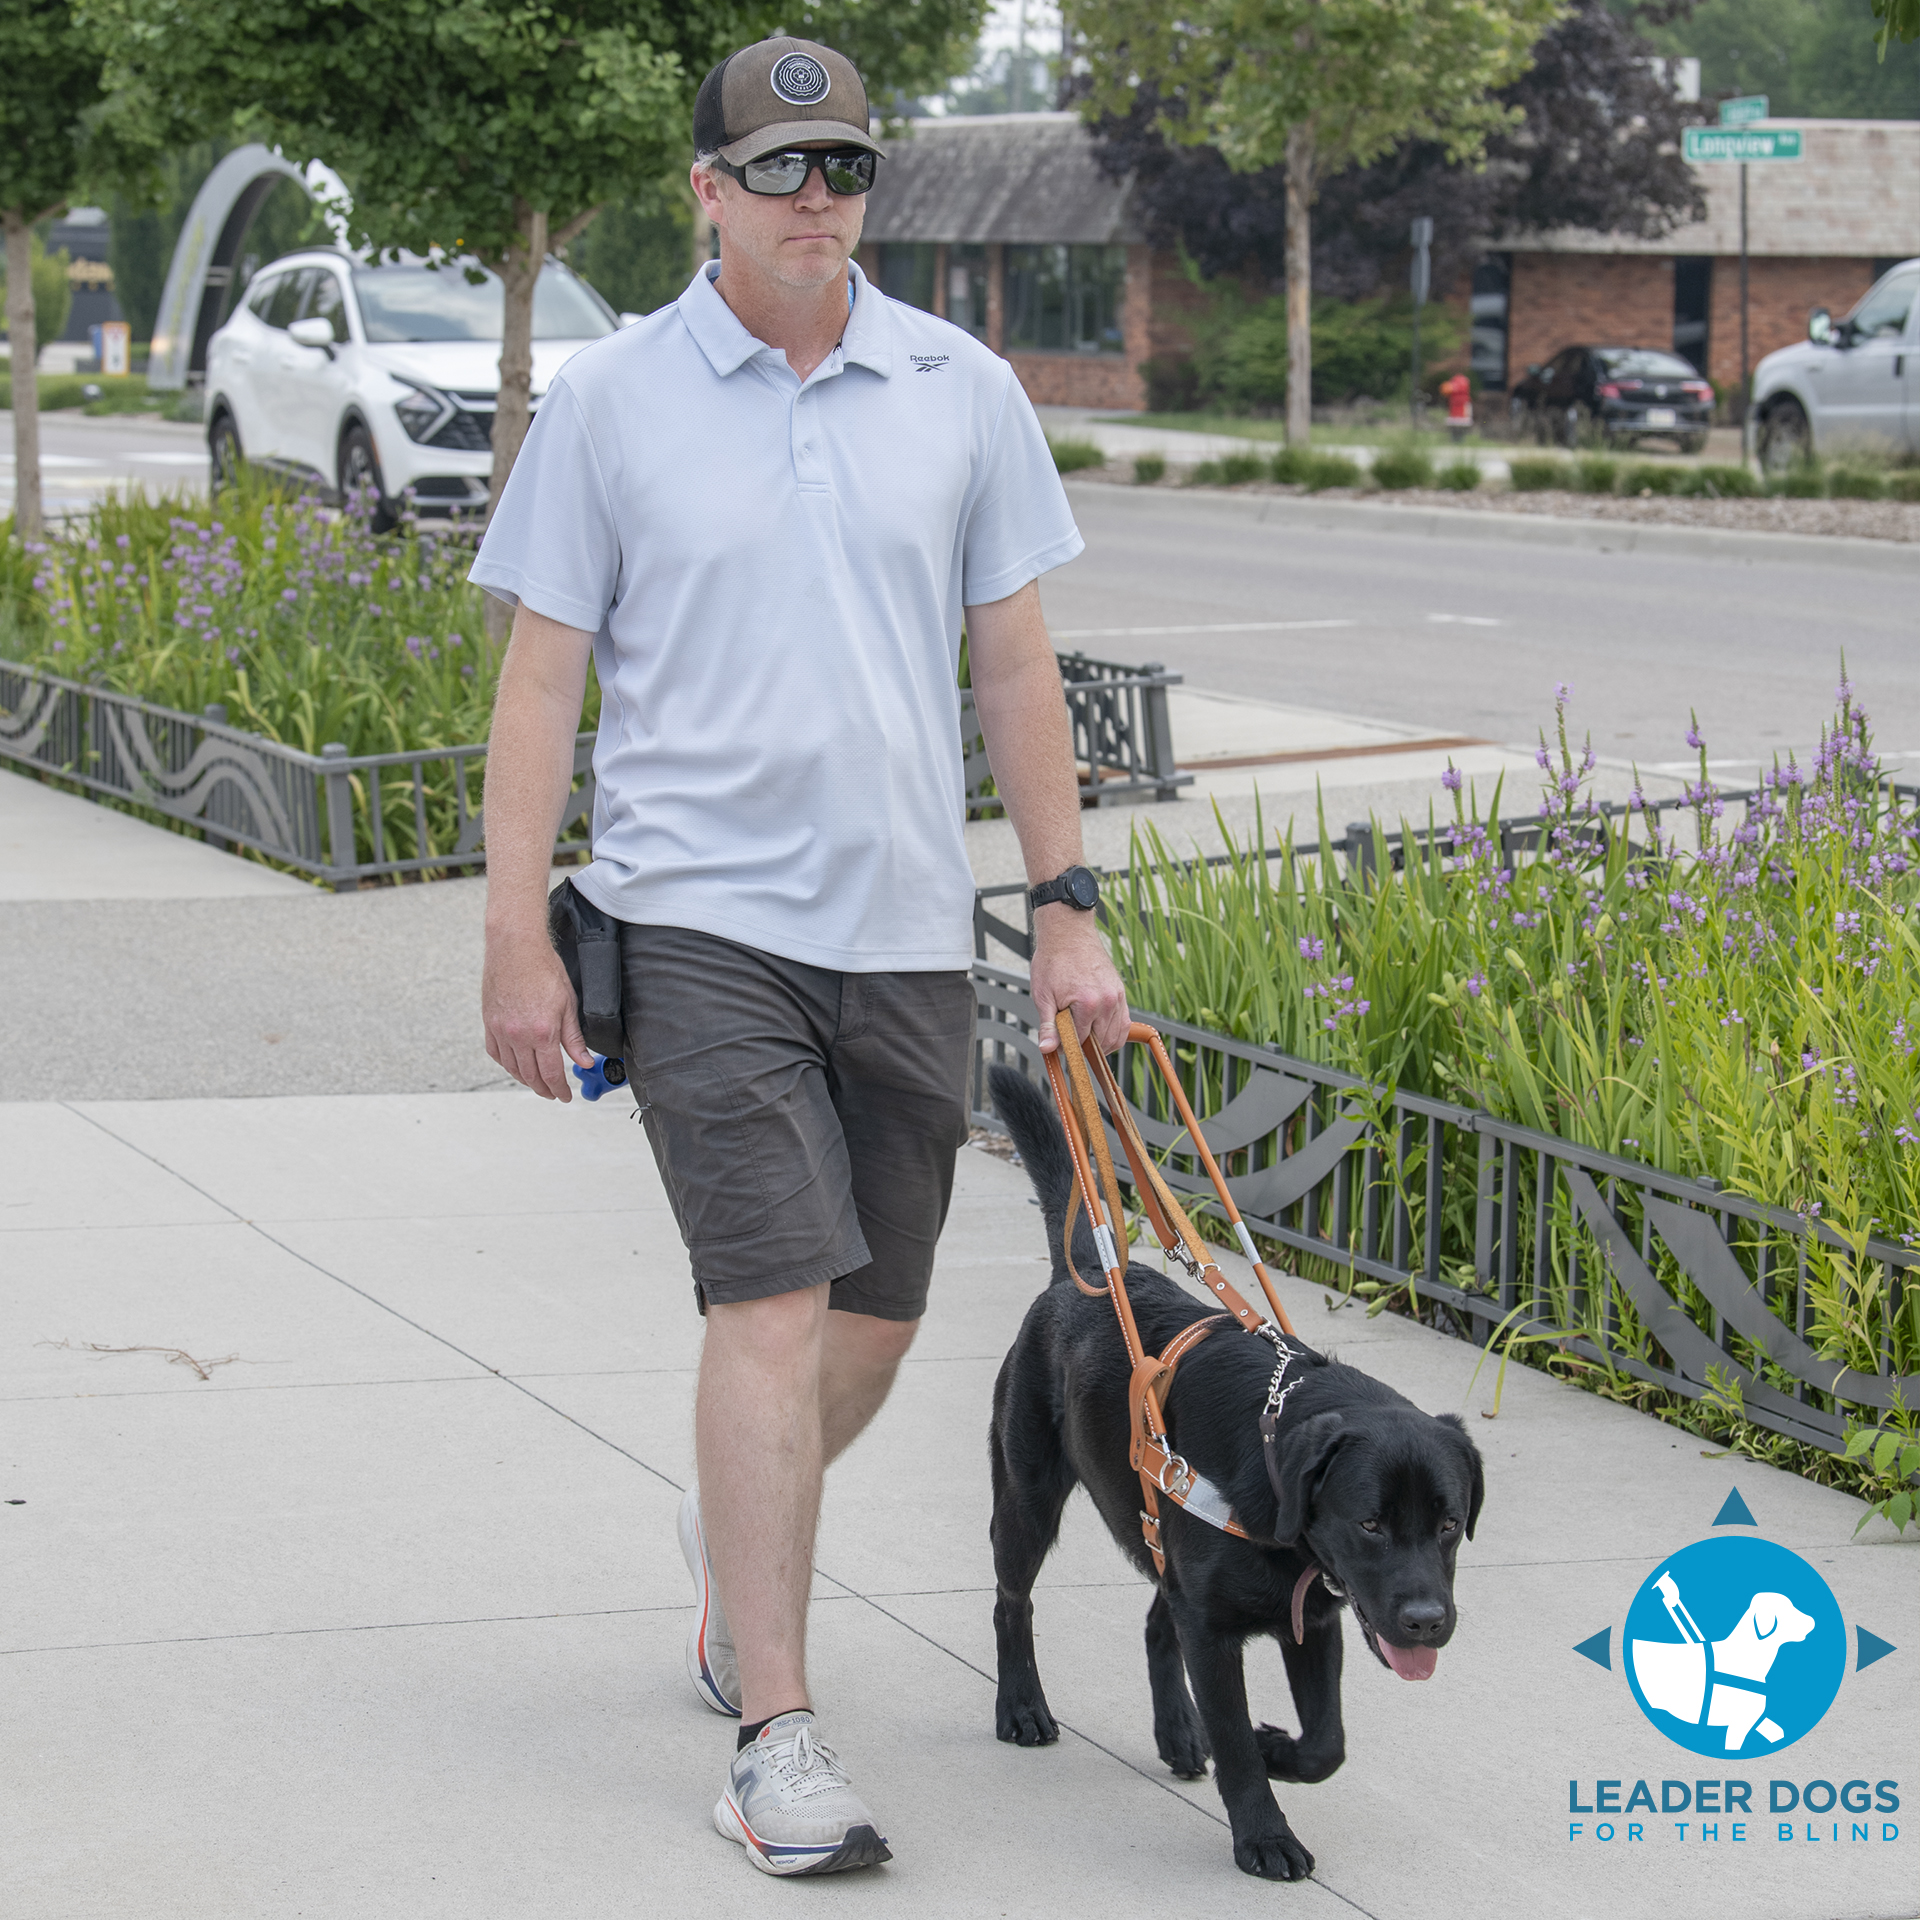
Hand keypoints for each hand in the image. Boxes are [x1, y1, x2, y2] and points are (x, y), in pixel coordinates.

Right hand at [482, 920, 593, 1100]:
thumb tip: (583, 1061)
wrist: (515, 947)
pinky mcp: (489, 1022)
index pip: (551, 1073)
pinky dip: (506, 1064)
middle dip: (543, 1089)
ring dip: (525, 1079)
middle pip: (530, 1075)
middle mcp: (518, 1035)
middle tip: (552, 1093)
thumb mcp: (568, 1004)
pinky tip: (515, 1064)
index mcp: (542, 1032)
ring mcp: (500, 1030)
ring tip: (536, 1083)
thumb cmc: (543, 969)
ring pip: (511, 1067)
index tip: (565, 1096)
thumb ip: (574, 1038)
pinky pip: (495, 1053)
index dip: (559, 1089)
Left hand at [1030, 907, 1129, 1056]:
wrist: (1068, 933)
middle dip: (1083, 1048)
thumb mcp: (1043, 995)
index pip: (1080, 1041)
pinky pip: (1123, 1023)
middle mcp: (1107, 1001)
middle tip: (1067, 1045)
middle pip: (1099, 1042)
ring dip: (1100, 1045)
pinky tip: (1100, 1036)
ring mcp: (1117, 997)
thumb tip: (1048, 1049)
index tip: (1058, 1049)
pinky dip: (1114, 1034)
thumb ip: (1048, 1026)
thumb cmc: (1054, 960)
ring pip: (1115, 1036)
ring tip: (1083, 1042)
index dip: (1066, 1048)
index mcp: (1087, 1004)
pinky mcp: (1121, 993)